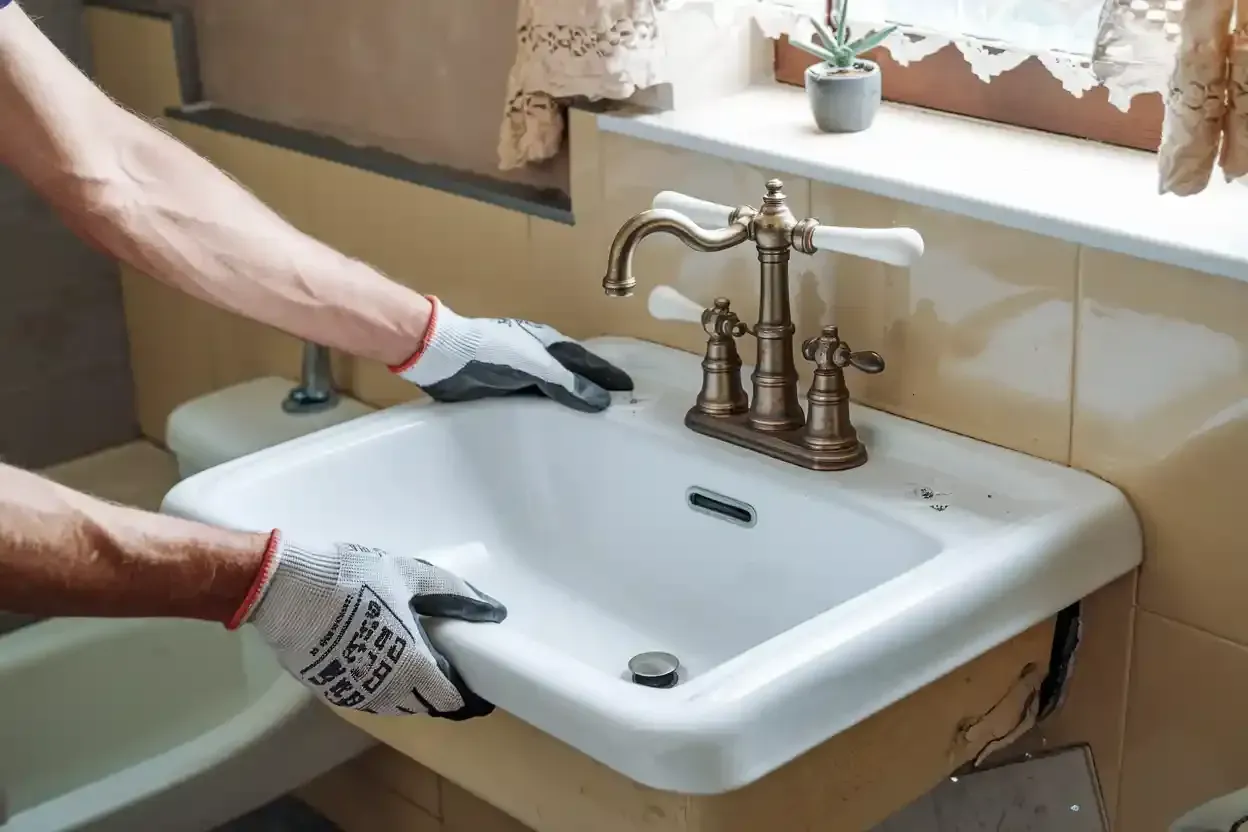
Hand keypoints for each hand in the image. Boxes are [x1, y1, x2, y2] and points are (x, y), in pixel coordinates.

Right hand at [233, 533, 505, 719]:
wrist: (283, 587)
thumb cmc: (352, 579)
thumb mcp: (410, 576)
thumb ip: (454, 596)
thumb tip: (493, 611)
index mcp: (410, 665)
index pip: (450, 699)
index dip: (469, 698)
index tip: (482, 692)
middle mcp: (383, 689)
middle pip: (424, 705)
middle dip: (443, 695)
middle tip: (455, 675)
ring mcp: (353, 691)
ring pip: (395, 705)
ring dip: (414, 693)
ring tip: (425, 669)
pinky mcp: (328, 686)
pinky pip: (369, 696)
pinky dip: (386, 687)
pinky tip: (387, 664)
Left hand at [392, 297, 632, 412]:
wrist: (441, 355)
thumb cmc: (489, 351)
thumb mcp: (533, 364)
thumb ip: (565, 383)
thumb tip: (600, 401)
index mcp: (546, 344)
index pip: (585, 362)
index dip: (606, 375)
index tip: (627, 389)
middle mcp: (535, 359)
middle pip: (571, 377)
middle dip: (593, 389)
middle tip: (616, 409)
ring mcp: (518, 376)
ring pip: (552, 393)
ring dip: (570, 405)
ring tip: (591, 425)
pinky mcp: (500, 394)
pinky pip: (532, 407)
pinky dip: (548, 416)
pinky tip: (554, 431)